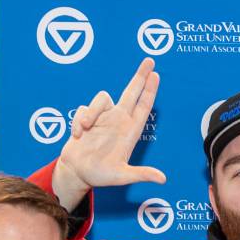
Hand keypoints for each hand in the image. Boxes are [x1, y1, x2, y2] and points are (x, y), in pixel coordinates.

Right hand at [50, 59, 165, 208]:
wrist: (77, 173)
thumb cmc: (101, 175)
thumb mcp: (122, 176)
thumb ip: (141, 174)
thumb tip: (162, 179)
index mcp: (130, 131)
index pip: (143, 106)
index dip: (150, 91)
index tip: (156, 74)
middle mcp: (118, 120)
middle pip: (131, 91)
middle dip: (140, 76)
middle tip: (149, 60)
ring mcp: (102, 118)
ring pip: (102, 98)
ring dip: (92, 111)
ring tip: (85, 129)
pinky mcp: (86, 118)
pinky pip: (83, 110)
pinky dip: (79, 121)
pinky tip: (78, 136)